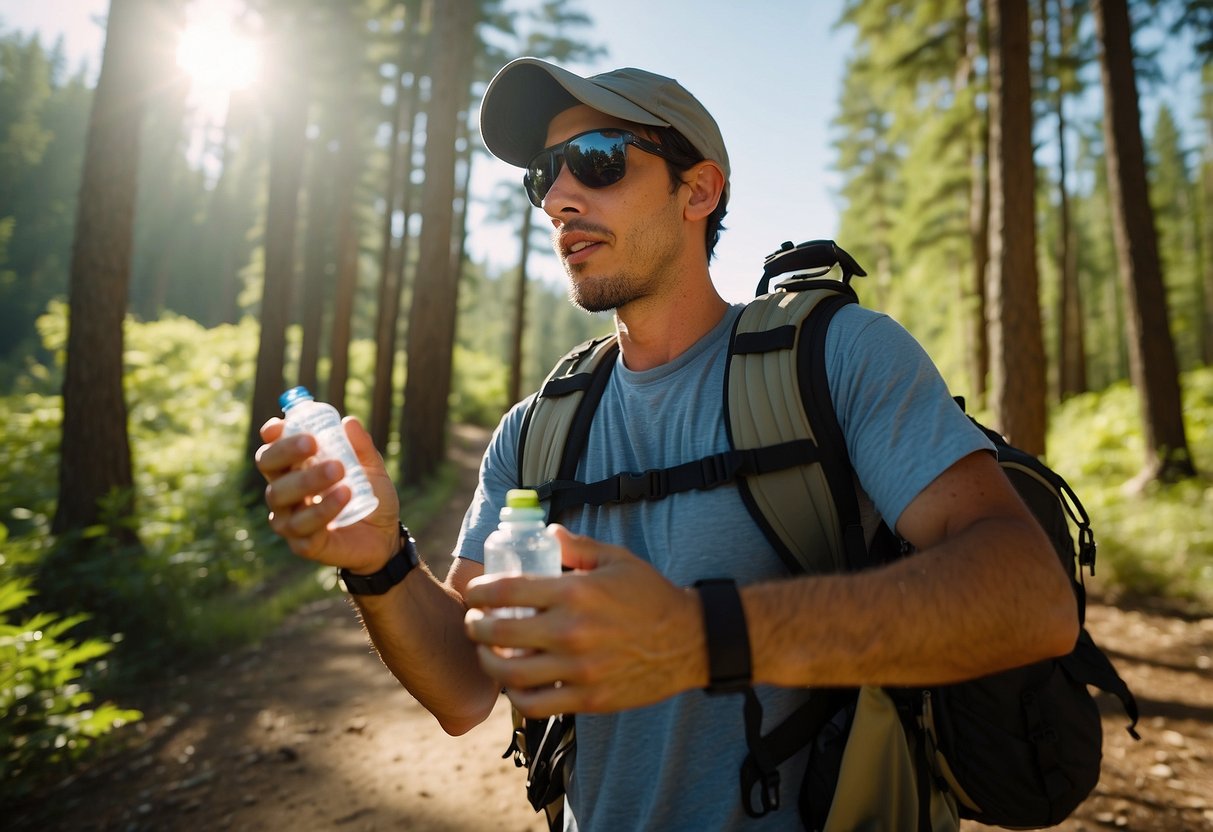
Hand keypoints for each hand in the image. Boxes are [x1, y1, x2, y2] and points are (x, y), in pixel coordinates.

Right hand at [254, 415, 401, 573]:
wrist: (386, 536)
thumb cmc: (369, 497)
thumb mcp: (371, 468)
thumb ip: (361, 447)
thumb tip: (349, 421)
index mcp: (295, 469)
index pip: (272, 449)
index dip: (273, 436)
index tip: (279, 425)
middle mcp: (285, 493)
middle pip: (268, 467)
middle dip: (286, 451)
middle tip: (312, 442)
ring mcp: (290, 520)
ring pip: (280, 497)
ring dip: (308, 480)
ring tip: (338, 470)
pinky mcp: (304, 544)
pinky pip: (303, 527)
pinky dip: (323, 509)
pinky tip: (344, 496)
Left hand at [463, 527, 705, 717]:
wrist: (689, 641)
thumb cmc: (651, 596)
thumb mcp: (617, 559)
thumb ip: (577, 546)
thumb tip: (546, 533)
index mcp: (576, 592)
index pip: (508, 590)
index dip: (479, 592)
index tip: (473, 594)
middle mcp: (572, 632)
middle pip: (499, 633)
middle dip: (476, 627)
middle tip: (473, 622)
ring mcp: (578, 669)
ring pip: (511, 674)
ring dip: (489, 663)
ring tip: (488, 653)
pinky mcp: (588, 698)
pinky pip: (536, 705)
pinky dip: (516, 695)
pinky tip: (515, 683)